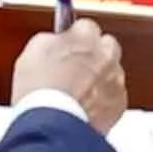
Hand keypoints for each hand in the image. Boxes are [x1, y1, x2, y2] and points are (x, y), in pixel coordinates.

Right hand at [9, 21, 130, 135]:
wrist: (52, 125)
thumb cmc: (40, 90)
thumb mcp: (34, 51)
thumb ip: (50, 39)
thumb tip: (54, 39)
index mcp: (84, 36)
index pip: (85, 25)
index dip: (75, 37)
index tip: (68, 44)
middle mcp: (105, 54)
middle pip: (106, 45)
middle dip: (95, 53)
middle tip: (77, 67)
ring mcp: (114, 79)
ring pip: (112, 72)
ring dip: (100, 78)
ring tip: (79, 92)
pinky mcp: (119, 105)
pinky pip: (114, 96)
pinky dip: (103, 100)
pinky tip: (86, 107)